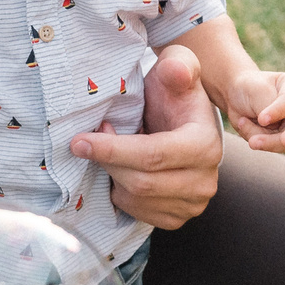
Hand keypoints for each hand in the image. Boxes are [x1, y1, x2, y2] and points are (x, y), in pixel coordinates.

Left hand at [71, 43, 222, 229]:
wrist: (183, 122)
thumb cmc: (175, 92)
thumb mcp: (179, 68)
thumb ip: (178, 65)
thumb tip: (174, 70)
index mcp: (206, 145)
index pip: (153, 155)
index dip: (112, 150)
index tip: (78, 141)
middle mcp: (205, 181)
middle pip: (140, 182)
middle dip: (107, 161)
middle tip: (88, 140)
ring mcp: (192, 204)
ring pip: (135, 199)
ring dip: (112, 176)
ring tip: (108, 151)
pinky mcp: (176, 218)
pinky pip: (136, 212)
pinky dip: (119, 192)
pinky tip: (120, 169)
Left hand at [222, 68, 284, 151]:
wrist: (237, 97)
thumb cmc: (250, 88)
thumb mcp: (256, 90)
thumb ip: (266, 106)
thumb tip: (273, 126)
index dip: (278, 111)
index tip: (262, 119)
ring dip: (267, 142)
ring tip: (251, 140)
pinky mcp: (283, 139)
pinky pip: (274, 147)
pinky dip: (258, 140)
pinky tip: (243, 125)